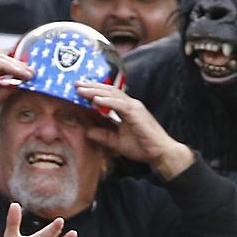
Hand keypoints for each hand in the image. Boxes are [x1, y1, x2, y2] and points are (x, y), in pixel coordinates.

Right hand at [0, 52, 31, 115]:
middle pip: (4, 60)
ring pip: (2, 59)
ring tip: (30, 74)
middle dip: (20, 65)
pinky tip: (21, 73)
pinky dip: (11, 67)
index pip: (3, 64)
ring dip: (18, 66)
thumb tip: (22, 84)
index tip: (30, 73)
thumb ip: (7, 87)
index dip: (17, 68)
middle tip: (34, 72)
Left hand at [79, 82, 194, 178]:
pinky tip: (95, 99)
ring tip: (80, 89)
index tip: (79, 89)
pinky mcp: (136, 113)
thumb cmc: (143, 146)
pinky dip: (106, 101)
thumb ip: (103, 135)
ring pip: (111, 95)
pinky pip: (119, 105)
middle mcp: (130, 105)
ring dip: (95, 91)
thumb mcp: (116, 142)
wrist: (161, 153)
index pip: (108, 96)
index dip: (94, 91)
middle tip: (76, 83)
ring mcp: (134, 107)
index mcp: (126, 109)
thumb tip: (87, 131)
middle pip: (108, 91)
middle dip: (91, 87)